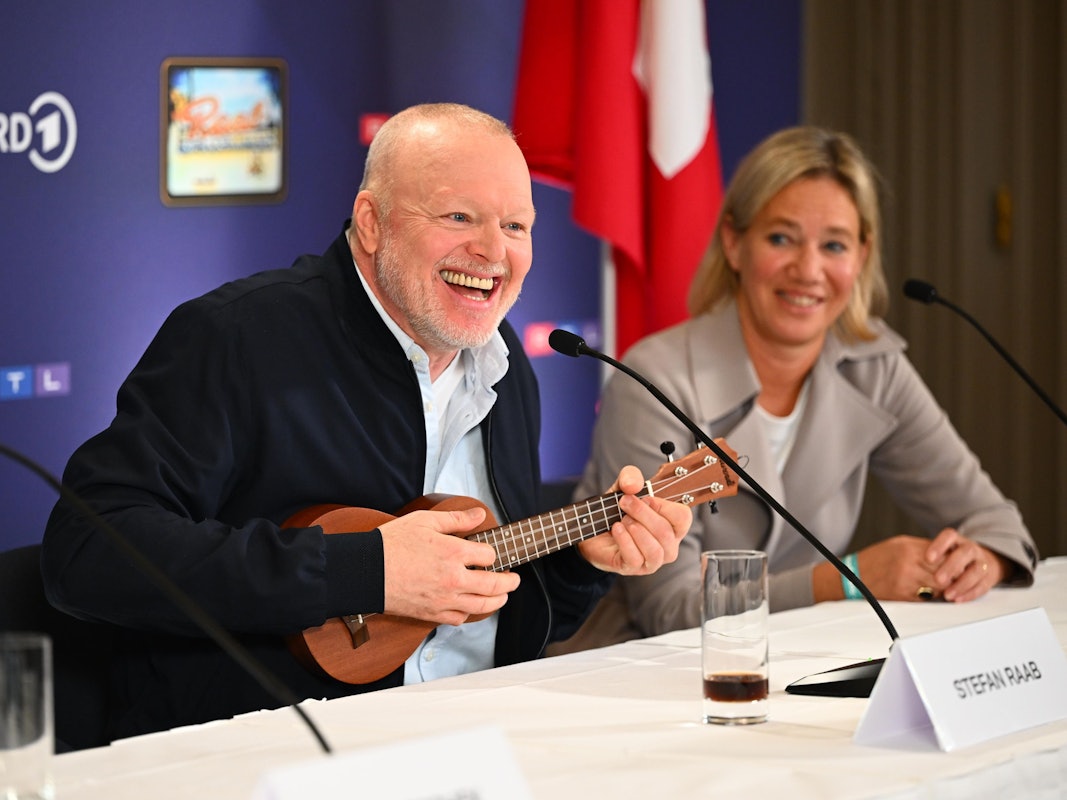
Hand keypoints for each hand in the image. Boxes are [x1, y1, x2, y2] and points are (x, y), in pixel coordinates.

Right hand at [379, 506, 519, 624]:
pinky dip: (469, 613)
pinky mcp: (432, 614)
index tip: (487, 553)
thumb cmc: (391, 544)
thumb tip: (479, 514)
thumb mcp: (424, 520)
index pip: (489, 556)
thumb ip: (456, 519)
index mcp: (454, 553)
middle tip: (514, 580)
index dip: (491, 553)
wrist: (365, 572)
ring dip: (497, 601)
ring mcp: (444, 600)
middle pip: (494, 585)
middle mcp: (454, 579)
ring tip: (501, 596)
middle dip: (509, 582)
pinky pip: (460, 618)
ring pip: (482, 606)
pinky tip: (469, 606)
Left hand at [576, 465, 692, 574]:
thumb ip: (630, 476)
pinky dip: (624, 540)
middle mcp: (667, 545)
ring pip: (655, 550)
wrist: (592, 531)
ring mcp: (652, 560)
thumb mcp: (623, 488)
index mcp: (672, 525)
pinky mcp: (634, 568)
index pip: (683, 518)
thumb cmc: (616, 511)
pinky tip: (617, 529)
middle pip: (666, 532)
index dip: (664, 506)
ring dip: (636, 530)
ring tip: (622, 520)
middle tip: (624, 502)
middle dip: (642, 513)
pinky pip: (635, 558)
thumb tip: (634, 484)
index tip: (645, 498)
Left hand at [923, 528, 1006, 601]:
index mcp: (956, 540)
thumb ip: (929, 558)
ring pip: (975, 570)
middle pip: (964, 553)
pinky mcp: (988, 578)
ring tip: (947, 595)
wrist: (980, 561)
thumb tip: (906, 566)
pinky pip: (982, 586)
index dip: (939, 546)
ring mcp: (981, 563)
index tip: (928, 558)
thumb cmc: (952, 558)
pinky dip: (969, 594)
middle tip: (937, 579)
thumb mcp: (941, 552)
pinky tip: (958, 600)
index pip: (949, 536)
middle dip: (951, 567)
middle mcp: (970, 549)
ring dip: (961, 584)